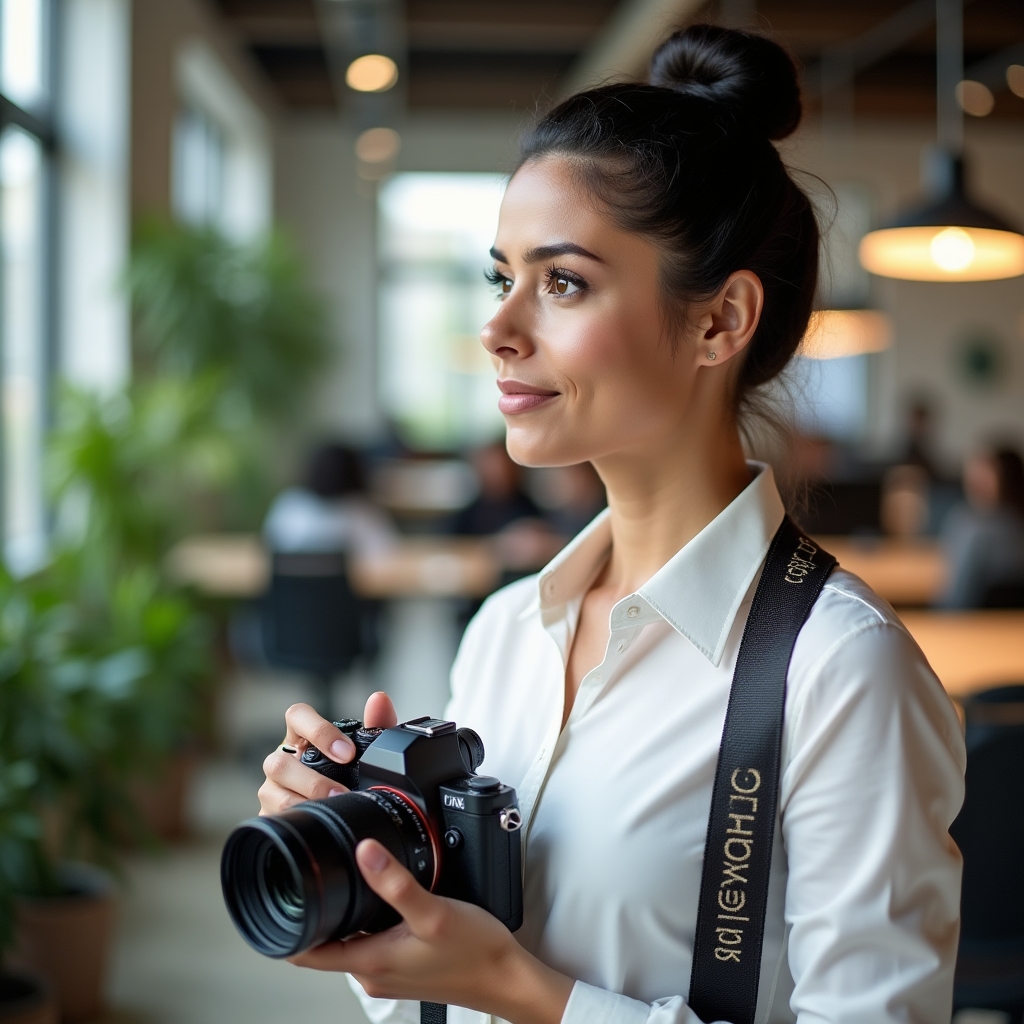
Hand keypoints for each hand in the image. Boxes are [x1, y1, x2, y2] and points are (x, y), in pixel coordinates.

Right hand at [258, 692, 398, 814]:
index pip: (297, 716)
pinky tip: (315, 828)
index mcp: (303, 737)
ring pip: (271, 792)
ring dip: (304, 803)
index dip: (319, 731)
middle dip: (312, 780)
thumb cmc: (348, 775)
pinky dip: (295, 822)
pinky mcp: (268, 815)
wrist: (341, 815)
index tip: (347, 754)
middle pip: (279, 762)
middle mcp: (282, 760)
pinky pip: (272, 819)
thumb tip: (379, 699)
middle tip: (342, 793)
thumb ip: (376, 725)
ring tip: (331, 811)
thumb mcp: (366, 752)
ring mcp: (271, 789)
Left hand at [290, 839, 572, 1023]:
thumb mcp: (433, 912)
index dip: (285, 928)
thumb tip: (364, 850)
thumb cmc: (475, 953)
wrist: (507, 979)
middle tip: (310, 874)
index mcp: (370, 962)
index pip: (306, 953)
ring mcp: (390, 972)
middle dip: (315, 911)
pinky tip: (382, 900)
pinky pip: (373, 942)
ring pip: (350, 940)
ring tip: (341, 881)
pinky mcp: (407, 966)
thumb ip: (396, 882)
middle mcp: (374, 972)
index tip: (276, 897)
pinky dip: (367, 921)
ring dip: (342, 916)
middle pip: (326, 943)